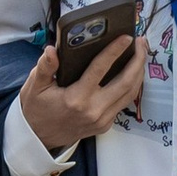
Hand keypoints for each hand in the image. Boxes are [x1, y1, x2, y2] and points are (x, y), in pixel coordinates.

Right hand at [18, 33, 143, 155]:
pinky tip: (132, 71)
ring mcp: (102, 120)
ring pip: (130, 93)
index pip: (100, 69)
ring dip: (139, 71)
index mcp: (76, 98)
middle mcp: (93, 110)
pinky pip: (124, 102)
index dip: (114, 51)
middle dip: (138, 60)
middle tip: (141, 42)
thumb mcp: (35, 86)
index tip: (126, 37)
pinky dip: (132, 85)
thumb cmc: (36, 109)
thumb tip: (52, 50)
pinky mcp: (105, 125)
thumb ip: (45, 67)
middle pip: (125, 82)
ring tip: (141, 52)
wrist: (38, 137)